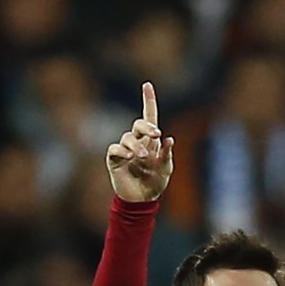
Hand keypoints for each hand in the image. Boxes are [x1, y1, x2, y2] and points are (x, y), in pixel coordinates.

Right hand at [106, 82, 173, 201]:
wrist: (142, 200)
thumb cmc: (155, 183)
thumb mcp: (166, 169)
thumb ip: (167, 154)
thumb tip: (169, 138)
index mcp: (151, 141)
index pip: (149, 117)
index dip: (148, 101)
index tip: (147, 85)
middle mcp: (137, 141)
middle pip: (139, 124)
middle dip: (146, 126)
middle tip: (155, 134)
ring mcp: (125, 149)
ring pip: (128, 138)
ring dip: (136, 146)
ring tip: (143, 158)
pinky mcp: (115, 159)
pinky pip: (115, 149)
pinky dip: (122, 151)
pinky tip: (130, 157)